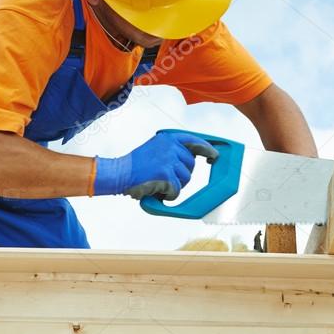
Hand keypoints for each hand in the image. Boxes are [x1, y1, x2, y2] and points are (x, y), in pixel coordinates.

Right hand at [93, 131, 218, 199]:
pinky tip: (157, 190)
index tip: (214, 155)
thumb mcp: (155, 149)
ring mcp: (169, 160)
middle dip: (182, 175)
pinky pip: (176, 190)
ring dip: (174, 186)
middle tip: (167, 179)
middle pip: (190, 165)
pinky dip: (168, 194)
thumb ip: (172, 151)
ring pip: (185, 179)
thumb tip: (191, 160)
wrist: (119, 173)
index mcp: (168, 138)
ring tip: (158, 183)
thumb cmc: (135, 165)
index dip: (206, 149)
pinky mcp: (166, 175)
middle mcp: (170, 146)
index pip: (194, 141)